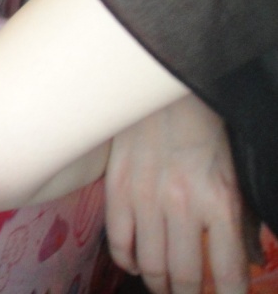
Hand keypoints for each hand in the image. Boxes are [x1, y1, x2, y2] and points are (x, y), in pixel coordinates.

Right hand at [105, 95, 250, 293]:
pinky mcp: (117, 188)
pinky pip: (119, 240)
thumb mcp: (236, 175)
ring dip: (158, 284)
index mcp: (220, 202)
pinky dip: (126, 260)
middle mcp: (183, 206)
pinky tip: (135, 263)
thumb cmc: (205, 128)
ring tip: (163, 286)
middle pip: (185, 276)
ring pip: (150, 265)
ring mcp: (145, 198)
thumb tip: (245, 260)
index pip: (228, 273)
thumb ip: (243, 221)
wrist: (162, 88)